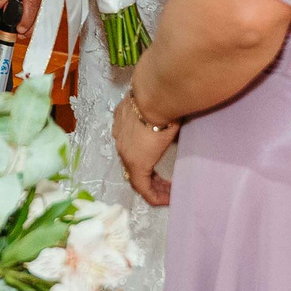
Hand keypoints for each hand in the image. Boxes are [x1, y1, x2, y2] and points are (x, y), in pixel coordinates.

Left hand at [0, 0, 45, 42]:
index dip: (28, 17)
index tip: (20, 28)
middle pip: (43, 8)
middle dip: (33, 24)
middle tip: (21, 33)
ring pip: (48, 11)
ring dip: (37, 23)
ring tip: (24, 32)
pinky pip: (48, 9)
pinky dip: (39, 19)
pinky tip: (31, 26)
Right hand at [112, 92, 174, 207]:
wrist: (155, 93)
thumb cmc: (168, 123)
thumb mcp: (172, 145)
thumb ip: (167, 157)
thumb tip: (172, 155)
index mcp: (136, 162)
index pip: (143, 190)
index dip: (157, 197)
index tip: (170, 196)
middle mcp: (123, 150)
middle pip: (134, 172)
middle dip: (150, 181)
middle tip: (166, 184)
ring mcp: (118, 132)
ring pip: (126, 152)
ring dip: (140, 160)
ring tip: (155, 161)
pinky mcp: (118, 116)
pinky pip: (124, 133)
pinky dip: (134, 140)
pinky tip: (145, 135)